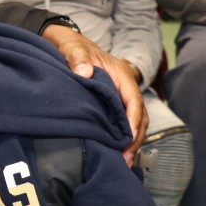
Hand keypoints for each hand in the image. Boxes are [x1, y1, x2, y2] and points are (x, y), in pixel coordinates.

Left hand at [42, 25, 147, 165]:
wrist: (67, 43)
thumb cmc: (72, 45)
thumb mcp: (73, 48)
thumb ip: (77, 58)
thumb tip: (85, 73)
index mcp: (121, 74)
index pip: (133, 99)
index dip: (132, 120)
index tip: (127, 138)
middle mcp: (125, 87)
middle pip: (139, 115)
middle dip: (135, 138)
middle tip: (126, 159)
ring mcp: (120, 96)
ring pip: (134, 122)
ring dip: (131, 141)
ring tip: (124, 162)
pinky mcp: (112, 104)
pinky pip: (123, 122)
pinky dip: (123, 138)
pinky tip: (117, 153)